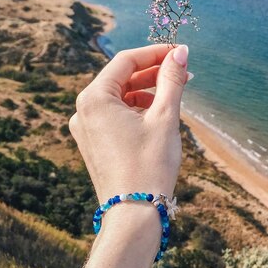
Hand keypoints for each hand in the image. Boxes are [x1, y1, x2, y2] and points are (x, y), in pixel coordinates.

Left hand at [69, 44, 189, 203]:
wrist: (134, 216)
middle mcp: (83, 110)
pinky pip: (115, 114)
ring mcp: (86, 128)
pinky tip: (159, 113)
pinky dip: (137, 109)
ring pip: (120, 96)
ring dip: (147, 90)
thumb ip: (171, 79)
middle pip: (121, 78)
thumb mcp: (165, 117)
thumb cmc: (149, 166)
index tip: (180, 52)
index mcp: (94, 98)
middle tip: (184, 73)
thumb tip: (181, 52)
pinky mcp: (93, 142)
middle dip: (154, 73)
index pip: (126, 60)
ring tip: (176, 92)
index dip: (156, 52)